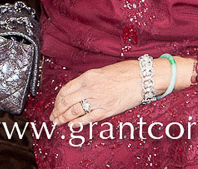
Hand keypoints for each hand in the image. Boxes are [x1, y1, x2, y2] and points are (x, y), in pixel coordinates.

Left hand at [50, 56, 195, 125]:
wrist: (144, 77)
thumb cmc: (126, 72)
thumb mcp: (102, 71)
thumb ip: (88, 81)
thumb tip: (78, 90)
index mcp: (87, 77)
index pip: (65, 90)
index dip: (58, 100)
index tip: (55, 105)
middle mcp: (90, 88)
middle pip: (67, 102)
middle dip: (57, 111)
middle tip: (53, 117)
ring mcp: (99, 100)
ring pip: (75, 111)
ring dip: (64, 118)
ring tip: (59, 123)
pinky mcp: (108, 110)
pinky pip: (89, 118)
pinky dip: (79, 123)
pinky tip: (73, 125)